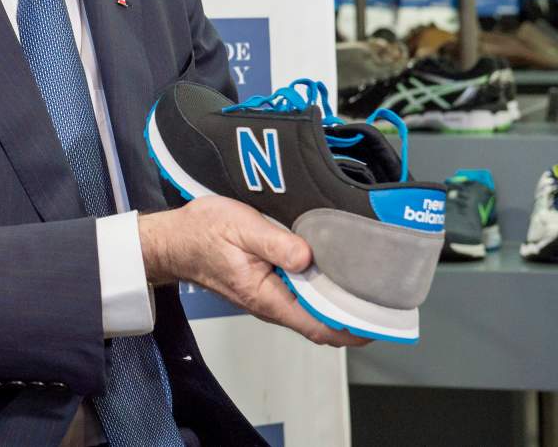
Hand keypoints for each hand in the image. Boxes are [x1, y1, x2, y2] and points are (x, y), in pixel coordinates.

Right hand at [138, 196, 370, 347]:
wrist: (174, 240)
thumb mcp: (240, 227)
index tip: (377, 322)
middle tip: (383, 298)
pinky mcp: (266, 284)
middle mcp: (270, 302)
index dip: (350, 329)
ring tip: (366, 284)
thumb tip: (309, 256)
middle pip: (320, 321)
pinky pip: (300, 294)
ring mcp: (268, 295)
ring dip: (337, 300)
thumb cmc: (201, 233)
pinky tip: (334, 270)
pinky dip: (321, 288)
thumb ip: (276, 243)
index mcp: (266, 296)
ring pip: (311, 308)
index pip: (317, 326)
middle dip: (352, 314)